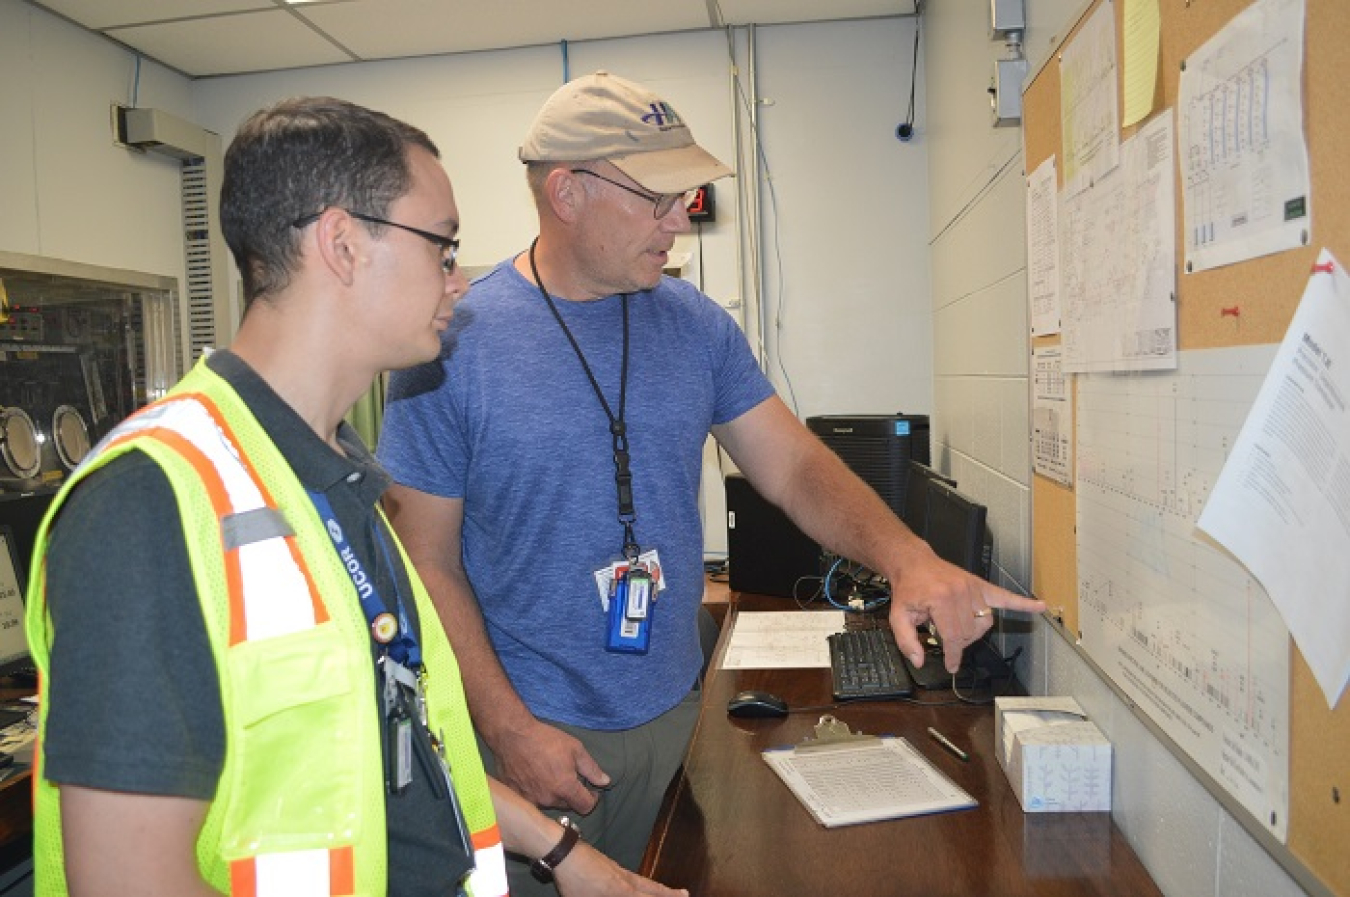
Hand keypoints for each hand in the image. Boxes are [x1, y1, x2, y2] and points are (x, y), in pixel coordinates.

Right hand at [491, 720, 610, 813]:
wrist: (512, 734)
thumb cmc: (545, 739)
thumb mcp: (575, 749)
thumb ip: (591, 769)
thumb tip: (605, 782)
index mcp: (565, 788)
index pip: (585, 807)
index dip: (592, 799)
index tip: (591, 791)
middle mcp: (548, 799)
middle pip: (567, 805)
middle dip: (572, 795)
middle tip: (569, 777)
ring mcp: (530, 799)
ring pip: (549, 803)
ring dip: (553, 794)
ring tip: (550, 775)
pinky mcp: (516, 796)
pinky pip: (531, 800)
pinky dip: (536, 792)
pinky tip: (534, 777)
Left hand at [554, 841, 688, 896]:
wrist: (564, 850)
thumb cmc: (573, 881)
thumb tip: (618, 893)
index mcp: (621, 891)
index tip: (681, 896)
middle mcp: (624, 879)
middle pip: (651, 888)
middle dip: (669, 894)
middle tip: (685, 894)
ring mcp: (617, 869)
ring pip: (642, 880)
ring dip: (657, 887)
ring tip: (668, 891)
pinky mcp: (608, 863)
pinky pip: (632, 876)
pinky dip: (641, 882)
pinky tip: (636, 883)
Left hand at [886, 542, 1043, 672]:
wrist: (914, 563)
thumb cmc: (909, 589)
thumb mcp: (898, 616)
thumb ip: (907, 640)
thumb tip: (919, 660)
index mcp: (941, 600)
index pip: (954, 637)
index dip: (953, 656)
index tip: (951, 666)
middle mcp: (961, 592)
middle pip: (970, 632)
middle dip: (958, 641)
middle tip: (944, 637)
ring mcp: (973, 587)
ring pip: (985, 622)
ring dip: (974, 631)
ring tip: (958, 628)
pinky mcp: (980, 585)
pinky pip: (1005, 596)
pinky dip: (1023, 603)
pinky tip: (1040, 606)